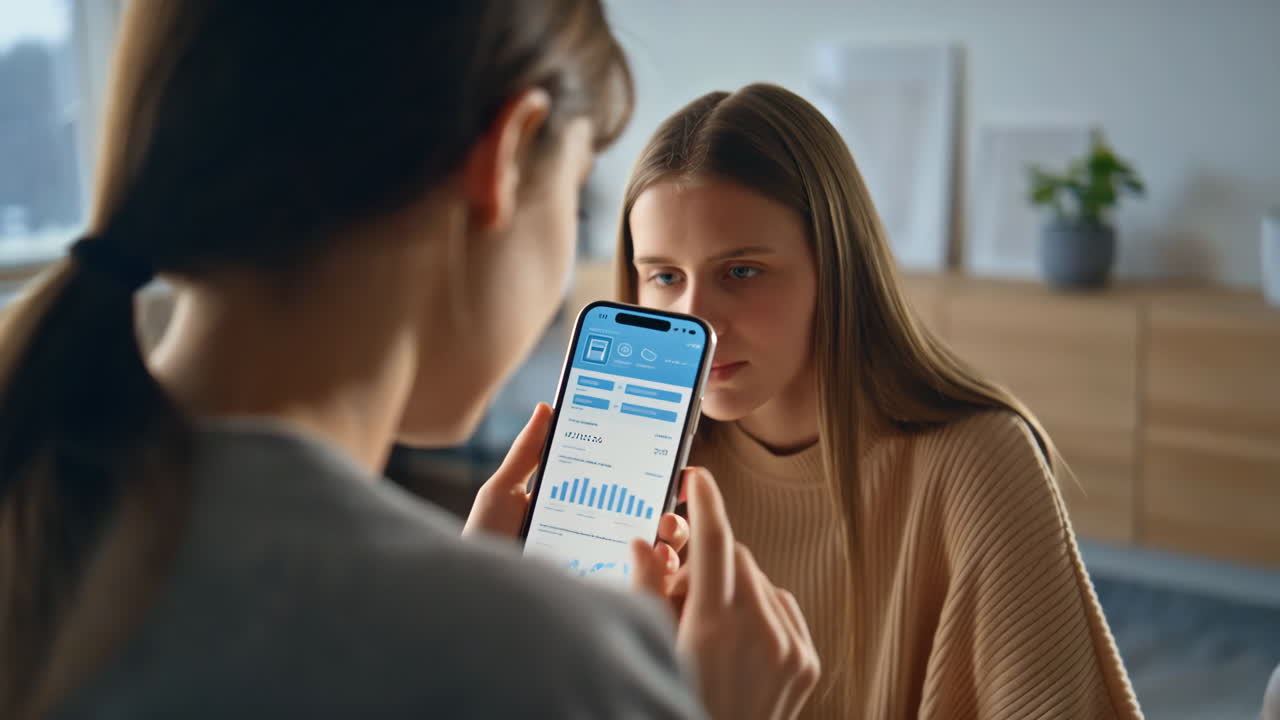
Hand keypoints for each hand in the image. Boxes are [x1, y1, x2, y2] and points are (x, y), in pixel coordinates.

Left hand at [464, 404, 689, 570]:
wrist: (470, 589)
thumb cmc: (485, 541)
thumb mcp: (504, 493)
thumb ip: (528, 453)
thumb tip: (547, 408)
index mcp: (582, 512)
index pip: (629, 495)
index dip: (657, 481)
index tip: (676, 466)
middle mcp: (598, 542)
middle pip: (651, 525)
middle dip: (674, 512)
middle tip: (676, 497)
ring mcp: (601, 571)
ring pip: (656, 557)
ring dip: (674, 539)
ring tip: (668, 529)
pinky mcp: (600, 596)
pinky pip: (640, 589)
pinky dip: (657, 574)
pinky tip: (656, 560)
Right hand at [634, 468, 819, 719]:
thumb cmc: (681, 704)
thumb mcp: (654, 650)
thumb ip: (648, 592)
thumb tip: (644, 544)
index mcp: (714, 629)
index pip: (712, 545)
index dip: (705, 504)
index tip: (699, 480)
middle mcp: (758, 634)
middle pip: (736, 558)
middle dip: (708, 564)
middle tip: (681, 596)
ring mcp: (789, 649)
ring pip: (760, 580)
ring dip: (735, 588)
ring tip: (709, 628)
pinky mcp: (806, 662)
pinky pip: (783, 606)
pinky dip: (761, 609)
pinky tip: (739, 638)